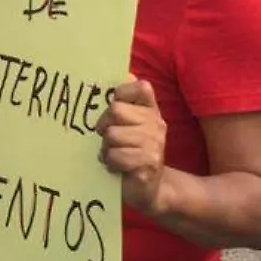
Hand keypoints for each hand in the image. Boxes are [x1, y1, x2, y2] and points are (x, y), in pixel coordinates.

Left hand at [96, 76, 167, 213]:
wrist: (150, 189)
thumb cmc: (132, 153)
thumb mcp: (129, 125)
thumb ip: (126, 102)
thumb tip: (125, 71)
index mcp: (152, 111)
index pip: (140, 87)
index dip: (121, 93)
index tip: (114, 106)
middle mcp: (156, 124)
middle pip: (116, 110)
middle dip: (104, 126)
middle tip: (108, 138)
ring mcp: (154, 144)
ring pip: (112, 135)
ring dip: (106, 148)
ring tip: (113, 155)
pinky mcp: (147, 164)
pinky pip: (115, 155)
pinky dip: (110, 162)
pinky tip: (116, 167)